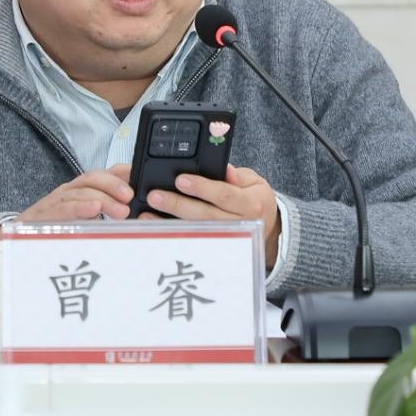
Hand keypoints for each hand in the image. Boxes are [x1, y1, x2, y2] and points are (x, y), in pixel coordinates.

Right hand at [0, 164, 131, 238]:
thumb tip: (133, 211)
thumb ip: (105, 211)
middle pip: (92, 178)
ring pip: (81, 192)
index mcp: (80, 190)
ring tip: (121, 210)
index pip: (102, 174)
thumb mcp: (84, 218)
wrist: (19, 237)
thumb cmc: (55, 227)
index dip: (121, 172)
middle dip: (113, 184)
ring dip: (103, 199)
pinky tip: (94, 211)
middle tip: (131, 196)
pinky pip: (64, 209)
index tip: (140, 175)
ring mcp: (56, 201)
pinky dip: (80, 208)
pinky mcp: (45, 215)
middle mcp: (69, 191)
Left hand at [139, 164, 281, 268]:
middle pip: (205, 215)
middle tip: (155, 195)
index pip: (224, 195)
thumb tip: (224, 169)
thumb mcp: (253, 181)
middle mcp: (240, 223)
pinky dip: (172, 234)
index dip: (202, 188)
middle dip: (178, 205)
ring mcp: (228, 239)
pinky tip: (154, 227)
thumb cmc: (255, 199)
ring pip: (196, 231)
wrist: (268, 227)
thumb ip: (236, 176)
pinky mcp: (216, 246)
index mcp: (250, 204)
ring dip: (169, 223)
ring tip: (146, 214)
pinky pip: (192, 241)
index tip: (180, 179)